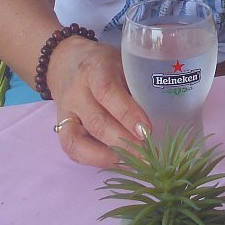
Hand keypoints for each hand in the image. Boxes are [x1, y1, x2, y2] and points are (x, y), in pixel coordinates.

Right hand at [47, 36, 151, 166]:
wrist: (64, 61)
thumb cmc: (103, 63)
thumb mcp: (121, 63)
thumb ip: (135, 84)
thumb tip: (163, 114)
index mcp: (94, 69)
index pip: (107, 92)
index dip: (127, 113)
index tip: (147, 131)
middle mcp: (76, 92)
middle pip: (96, 122)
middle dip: (123, 143)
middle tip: (147, 156)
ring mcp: (65, 112)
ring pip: (78, 140)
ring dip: (107, 156)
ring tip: (132, 163)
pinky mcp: (60, 127)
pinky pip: (71, 149)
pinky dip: (93, 160)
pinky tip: (115, 162)